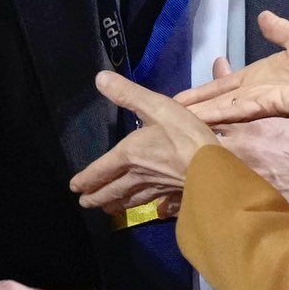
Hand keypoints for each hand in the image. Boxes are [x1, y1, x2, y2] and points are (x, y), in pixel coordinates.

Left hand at [70, 71, 219, 213]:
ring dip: (116, 205)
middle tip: (85, 203)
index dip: (86, 179)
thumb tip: (99, 78)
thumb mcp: (155, 106)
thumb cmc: (184, 135)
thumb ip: (127, 93)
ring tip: (108, 209)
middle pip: (112, 190)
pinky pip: (155, 203)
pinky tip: (155, 210)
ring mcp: (156, 188)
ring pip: (130, 200)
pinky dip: (148, 208)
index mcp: (129, 155)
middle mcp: (138, 176)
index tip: (75, 188)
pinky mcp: (174, 195)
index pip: (100, 171)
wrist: (213, 167)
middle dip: (97, 198)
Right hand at [180, 11, 288, 140]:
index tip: (178, 99)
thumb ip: (279, 30)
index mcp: (261, 77)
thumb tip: (263, 16)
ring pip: (222, 108)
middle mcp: (256, 92)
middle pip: (217, 100)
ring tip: (172, 119)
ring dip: (198, 113)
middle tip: (163, 113)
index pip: (225, 84)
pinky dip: (217, 114)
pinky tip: (197, 118)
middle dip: (192, 106)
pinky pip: (238, 110)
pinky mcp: (269, 106)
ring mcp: (261, 101)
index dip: (203, 91)